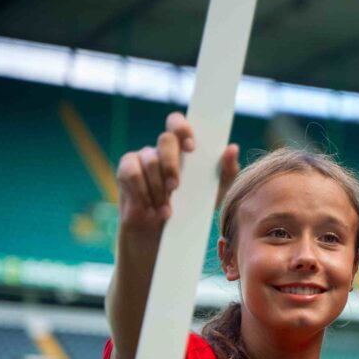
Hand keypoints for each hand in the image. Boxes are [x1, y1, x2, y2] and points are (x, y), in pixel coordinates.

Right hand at [116, 112, 238, 231]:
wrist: (166, 236)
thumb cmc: (192, 209)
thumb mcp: (215, 193)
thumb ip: (226, 172)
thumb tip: (232, 148)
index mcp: (181, 148)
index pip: (177, 123)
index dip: (182, 128)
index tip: (191, 147)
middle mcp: (161, 149)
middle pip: (165, 139)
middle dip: (171, 163)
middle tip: (176, 187)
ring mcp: (142, 158)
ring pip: (150, 160)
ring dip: (159, 187)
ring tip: (166, 207)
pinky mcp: (126, 171)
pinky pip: (132, 173)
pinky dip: (143, 192)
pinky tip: (151, 206)